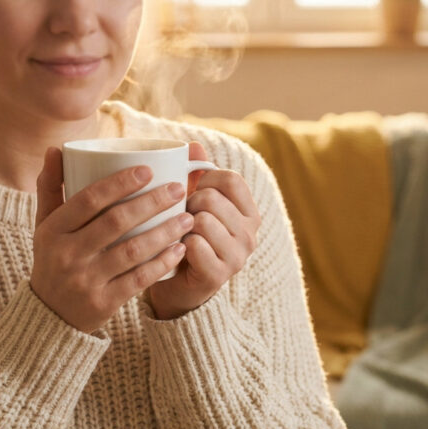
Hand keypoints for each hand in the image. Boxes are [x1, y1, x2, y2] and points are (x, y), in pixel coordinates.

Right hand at [31, 147, 195, 332]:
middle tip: (179, 188)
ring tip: (188, 217)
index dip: (119, 183)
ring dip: (164, 232)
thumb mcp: (45, 225)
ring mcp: (85, 280)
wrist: (50, 316)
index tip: (148, 169)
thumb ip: (51, 188)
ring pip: (132, 251)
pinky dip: (162, 263)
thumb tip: (56, 149)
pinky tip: (180, 249)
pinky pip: (139, 279)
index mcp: (53, 230)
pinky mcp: (103, 302)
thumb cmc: (54, 259)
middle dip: (151, 202)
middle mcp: (67, 254)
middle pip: (115, 222)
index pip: (88, 199)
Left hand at [148, 142, 260, 319]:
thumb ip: (196, 173)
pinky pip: (194, 245)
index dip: (205, 180)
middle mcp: (250, 234)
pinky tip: (178, 251)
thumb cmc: (187, 235)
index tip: (192, 191)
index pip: (231, 180)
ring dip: (182, 226)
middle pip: (213, 199)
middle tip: (182, 218)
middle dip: (188, 204)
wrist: (177, 283)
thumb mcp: (194, 201)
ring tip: (180, 234)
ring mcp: (237, 256)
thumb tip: (193, 145)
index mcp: (249, 212)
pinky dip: (179, 245)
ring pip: (202, 221)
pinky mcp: (219, 275)